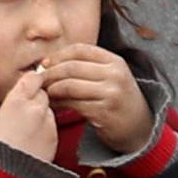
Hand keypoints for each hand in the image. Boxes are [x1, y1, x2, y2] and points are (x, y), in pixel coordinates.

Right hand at [0, 59, 63, 163]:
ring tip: (27, 132)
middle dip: (38, 100)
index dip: (32, 81)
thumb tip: (21, 99)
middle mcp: (35, 108)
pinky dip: (45, 131)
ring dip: (42, 117)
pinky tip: (33, 142)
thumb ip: (13, 104)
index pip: (32, 78)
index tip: (30, 85)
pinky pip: (52, 127)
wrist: (5, 172)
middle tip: (26, 113)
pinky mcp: (55, 137)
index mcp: (16, 100)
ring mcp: (48, 122)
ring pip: (49, 111)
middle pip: (43, 94)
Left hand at [37, 42, 153, 155]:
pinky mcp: (104, 111)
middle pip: (71, 67)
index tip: (44, 64)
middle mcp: (115, 75)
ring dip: (52, 89)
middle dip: (50, 73)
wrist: (139, 127)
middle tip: (38, 80)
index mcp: (115, 61)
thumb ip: (85, 66)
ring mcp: (111, 93)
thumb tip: (47, 63)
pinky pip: (73, 104)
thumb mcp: (109, 76)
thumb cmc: (117, 98)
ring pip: (69, 86)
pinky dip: (59, 103)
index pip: (80, 50)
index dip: (58, 55)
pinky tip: (53, 104)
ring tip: (44, 92)